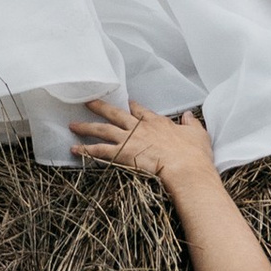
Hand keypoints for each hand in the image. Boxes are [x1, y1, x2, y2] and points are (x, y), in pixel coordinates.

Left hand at [70, 97, 215, 188]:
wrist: (185, 168)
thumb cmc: (194, 154)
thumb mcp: (198, 134)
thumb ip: (191, 124)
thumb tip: (188, 116)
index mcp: (157, 122)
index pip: (141, 111)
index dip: (133, 107)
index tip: (127, 104)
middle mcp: (140, 127)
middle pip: (116, 114)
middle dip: (101, 107)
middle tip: (89, 102)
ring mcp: (129, 139)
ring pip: (102, 129)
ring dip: (86, 127)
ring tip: (72, 125)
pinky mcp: (122, 154)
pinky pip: (99, 150)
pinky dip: (85, 150)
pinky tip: (74, 149)